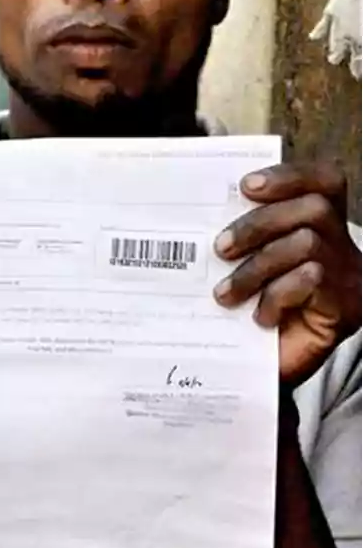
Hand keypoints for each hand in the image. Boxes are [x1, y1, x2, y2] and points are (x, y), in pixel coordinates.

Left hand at [214, 163, 360, 386]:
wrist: (256, 372)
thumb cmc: (243, 313)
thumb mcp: (240, 265)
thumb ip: (238, 234)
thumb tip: (199, 205)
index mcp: (320, 227)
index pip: (324, 181)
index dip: (289, 175)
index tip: (245, 186)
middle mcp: (343, 248)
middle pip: (313, 207)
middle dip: (258, 223)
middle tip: (220, 249)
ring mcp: (349, 278)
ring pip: (306, 243)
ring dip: (257, 266)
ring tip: (226, 293)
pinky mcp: (346, 309)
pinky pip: (311, 281)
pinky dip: (276, 295)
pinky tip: (259, 316)